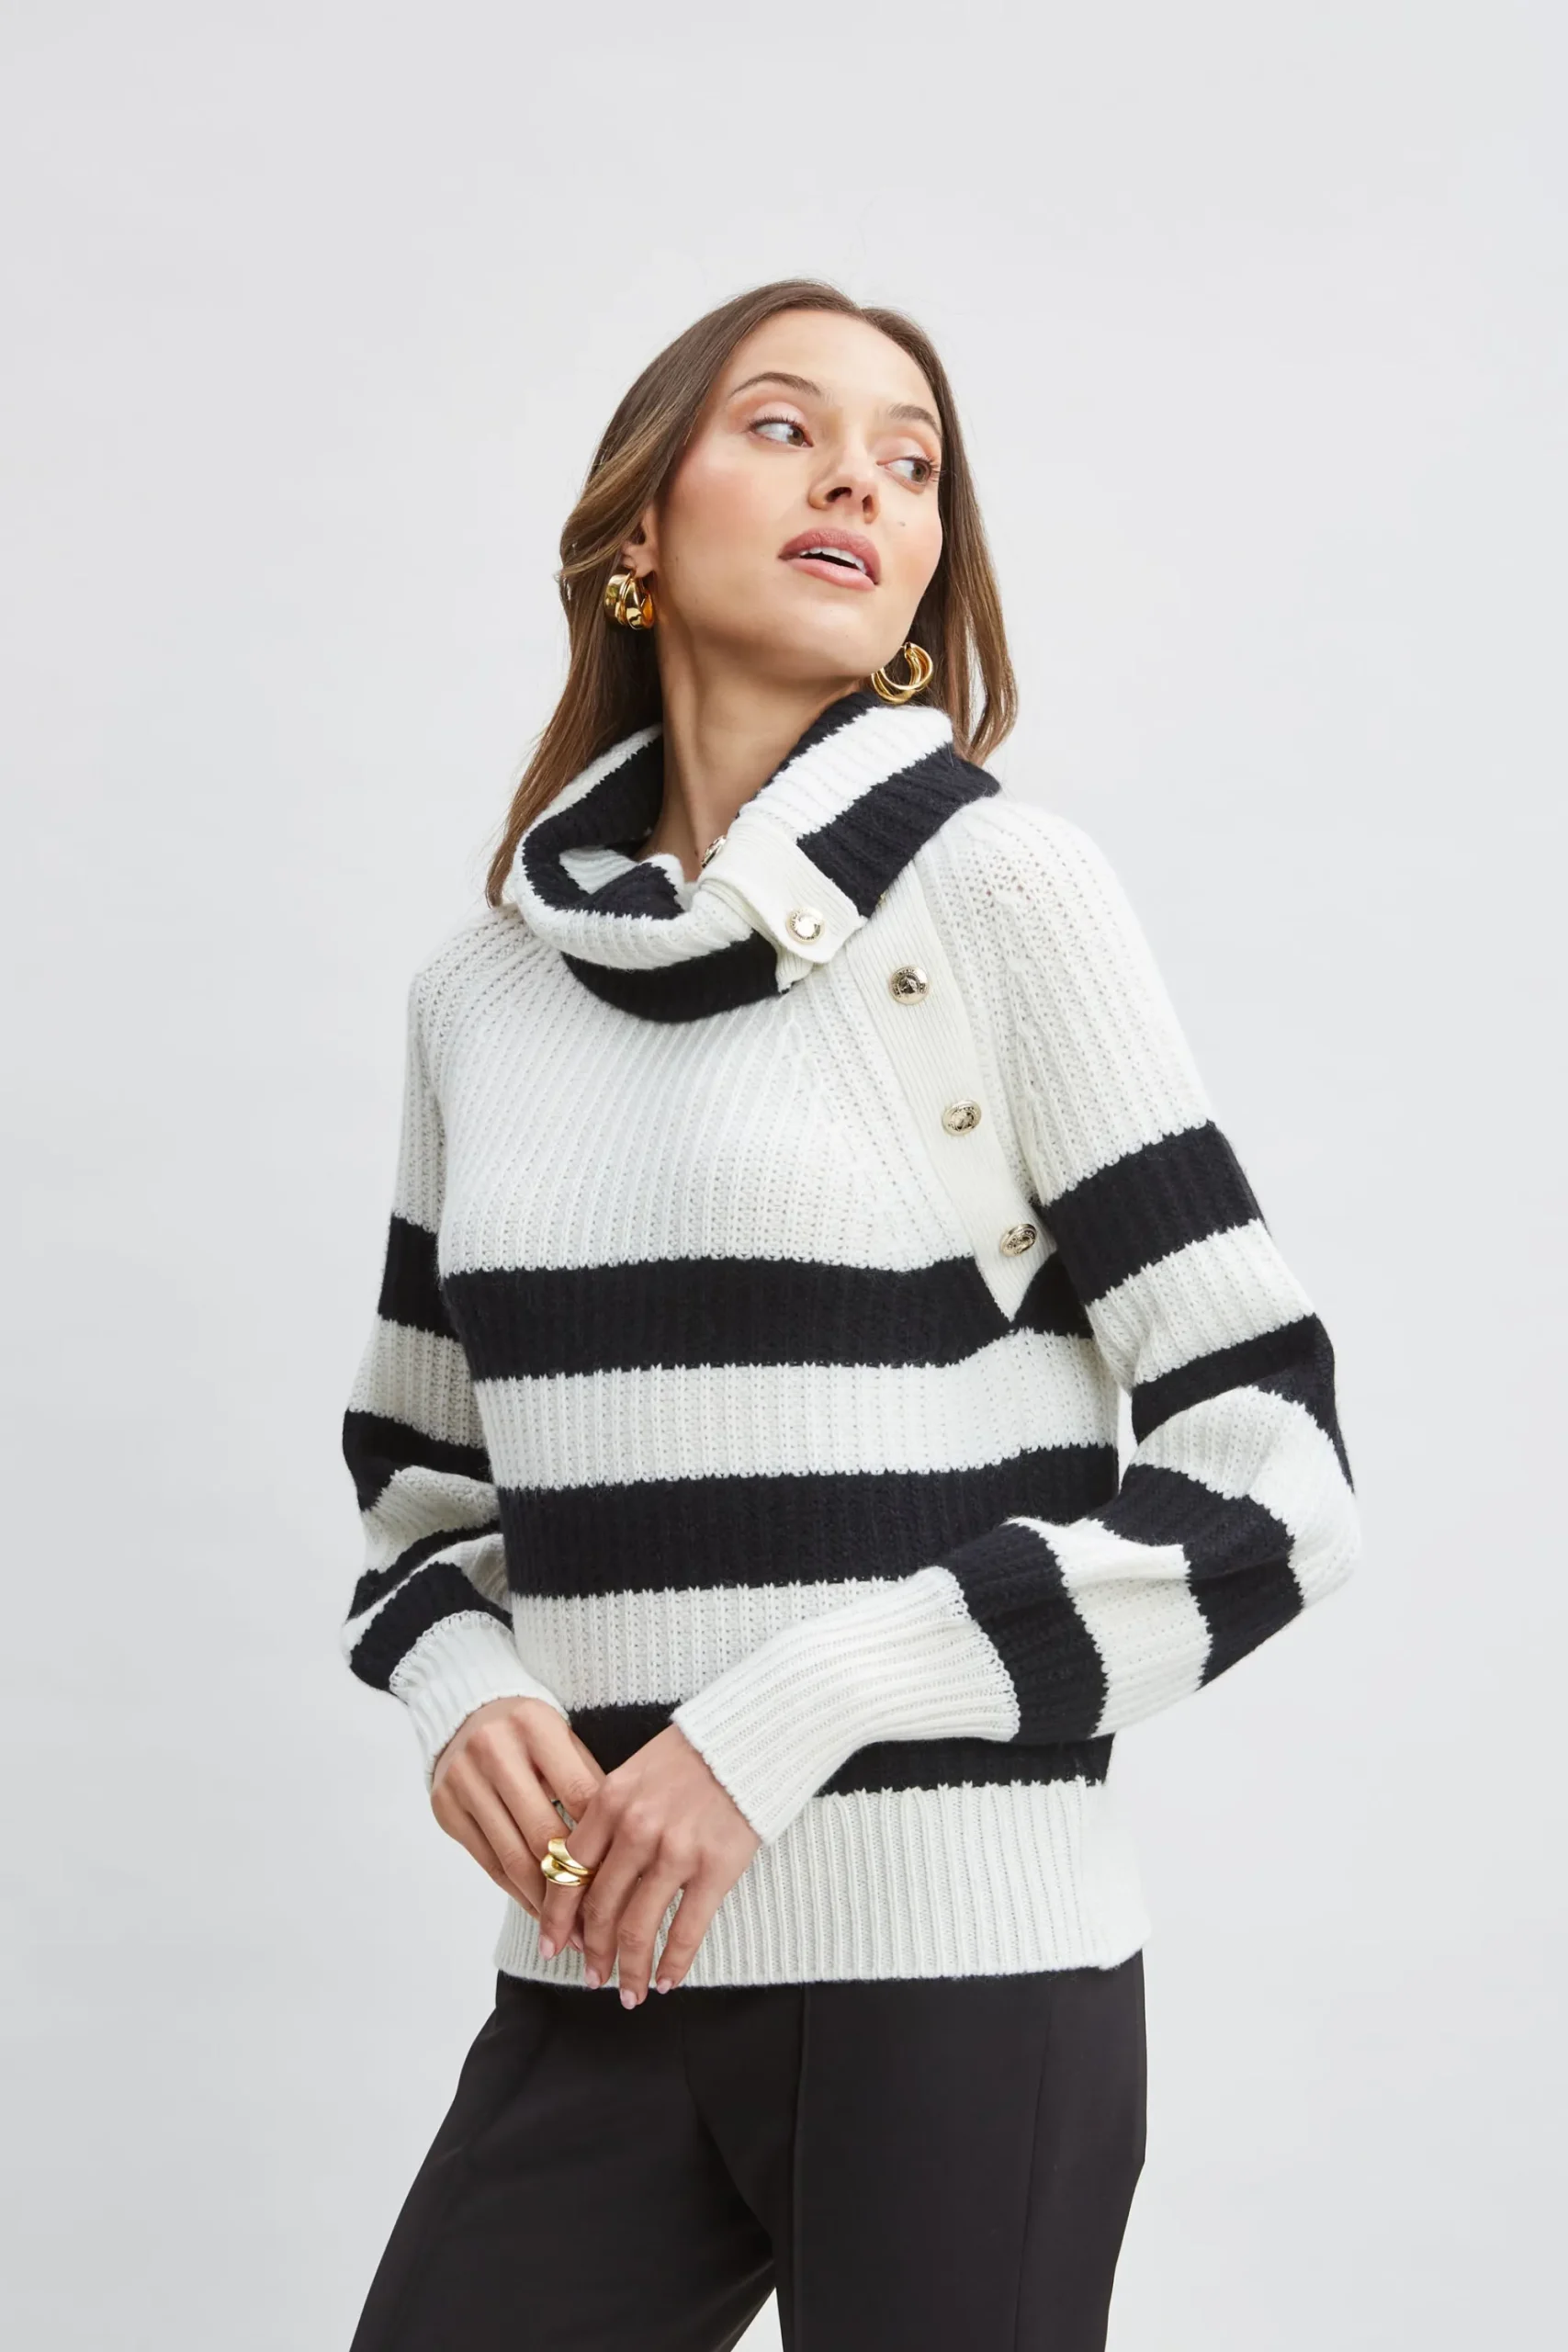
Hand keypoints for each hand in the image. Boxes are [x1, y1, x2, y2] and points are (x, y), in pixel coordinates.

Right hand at [430, 1697, 606, 1939]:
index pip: (580, 1795)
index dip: (605, 1843)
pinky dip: (519, 1894)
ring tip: (575, 1934)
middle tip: (602, 1923)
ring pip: (514, 1858)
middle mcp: (493, 1749)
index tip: (628, 1883)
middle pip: (544, 1834)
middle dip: (575, 1886)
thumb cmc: (531, 1735)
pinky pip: (490, 1864)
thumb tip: (625, 1855)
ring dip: (547, 1904)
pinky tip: (542, 1914)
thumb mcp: (565, 1742)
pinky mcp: (446, 1809)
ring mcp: (464, 1780)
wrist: (466, 1714)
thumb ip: (592, 1786)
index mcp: (534, 1725)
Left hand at [535, 1723, 761, 2002]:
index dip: (557, 1918)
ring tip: (628, 1992)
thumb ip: (608, 1818)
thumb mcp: (634, 1772)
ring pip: (638, 1928)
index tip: (551, 1946)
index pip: (568, 1872)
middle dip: (592, 1952)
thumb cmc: (693, 1754)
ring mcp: (676, 1849)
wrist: (753, 1735)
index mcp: (609, 1802)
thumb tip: (585, 1872)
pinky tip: (667, 1982)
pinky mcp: (717, 1866)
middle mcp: (636, 1829)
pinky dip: (674, 1963)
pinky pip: (687, 1930)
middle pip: (600, 1908)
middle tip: (590, 1977)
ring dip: (629, 1969)